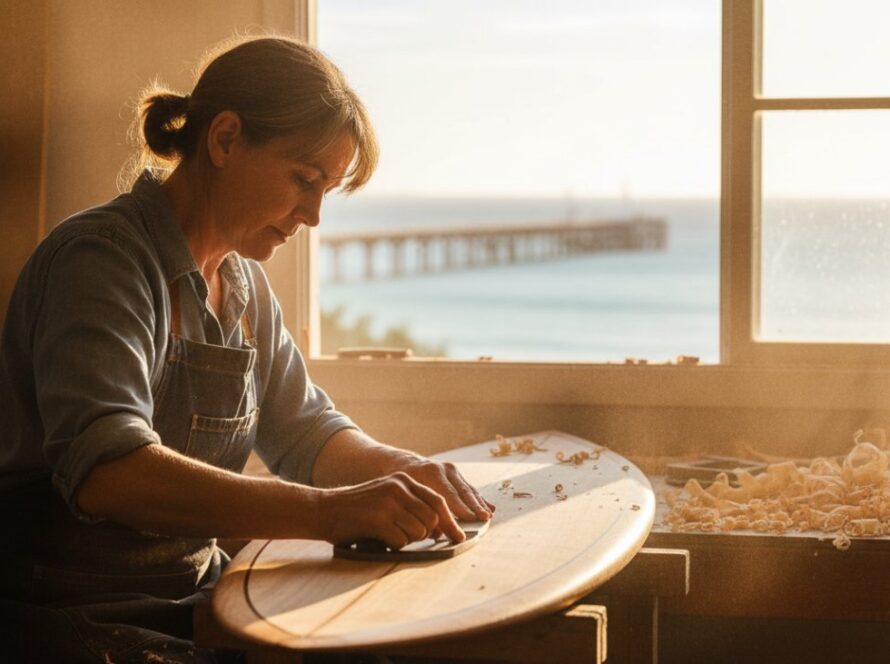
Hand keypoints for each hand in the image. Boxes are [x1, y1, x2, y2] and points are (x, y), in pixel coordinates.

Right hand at [316, 471, 464, 548]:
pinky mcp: (378, 518)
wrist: (322, 509)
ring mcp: (389, 502)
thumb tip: (440, 527)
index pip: (438, 501)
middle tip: (405, 535)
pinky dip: (393, 545)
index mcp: (404, 479)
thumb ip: (411, 504)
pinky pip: (401, 540)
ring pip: (418, 532)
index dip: (451, 521)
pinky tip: (380, 538)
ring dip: (406, 540)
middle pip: (432, 519)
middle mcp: (399, 487)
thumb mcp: (386, 496)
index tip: (459, 537)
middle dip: (424, 534)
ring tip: (388, 534)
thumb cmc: (356, 509)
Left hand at [398, 455, 495, 524]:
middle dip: (473, 507)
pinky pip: (469, 488)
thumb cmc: (403, 485)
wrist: (405, 465)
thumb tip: (440, 532)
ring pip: (468, 489)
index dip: (459, 511)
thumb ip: (423, 512)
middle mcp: (443, 469)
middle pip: (461, 492)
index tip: (468, 522)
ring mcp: (451, 469)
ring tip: (488, 516)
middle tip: (483, 519)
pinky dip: (479, 499)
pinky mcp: (456, 473)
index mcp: (430, 473)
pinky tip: (489, 508)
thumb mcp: (407, 496)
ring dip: (479, 504)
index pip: (447, 496)